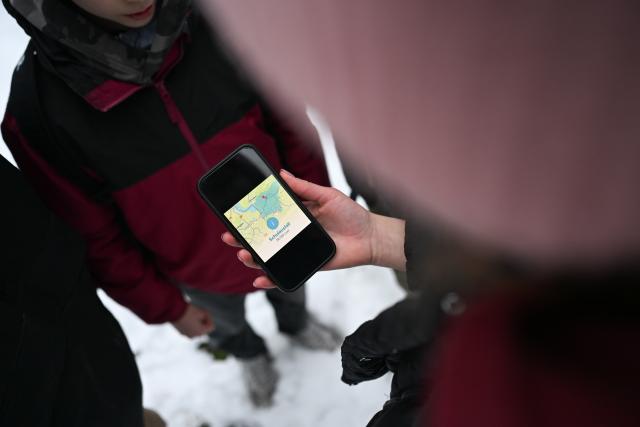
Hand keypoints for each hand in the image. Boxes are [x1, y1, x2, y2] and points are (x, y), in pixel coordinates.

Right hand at [171, 303, 213, 337]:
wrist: (173, 310)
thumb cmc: (188, 311)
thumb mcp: (201, 312)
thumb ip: (206, 317)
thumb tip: (204, 319)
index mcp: (200, 332)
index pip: (211, 327)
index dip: (209, 318)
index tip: (204, 311)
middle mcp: (194, 336)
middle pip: (204, 328)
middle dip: (203, 320)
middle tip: (200, 311)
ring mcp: (186, 335)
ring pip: (196, 328)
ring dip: (197, 322)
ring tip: (194, 313)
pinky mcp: (181, 332)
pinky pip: (189, 328)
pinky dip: (191, 323)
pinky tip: (188, 316)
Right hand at [221, 169, 405, 288]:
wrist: (371, 237)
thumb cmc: (351, 214)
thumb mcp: (327, 195)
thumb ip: (304, 188)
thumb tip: (281, 174)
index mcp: (297, 214)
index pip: (268, 214)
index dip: (251, 216)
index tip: (235, 214)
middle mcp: (294, 232)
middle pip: (263, 236)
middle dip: (244, 237)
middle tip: (230, 236)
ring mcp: (299, 250)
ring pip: (270, 256)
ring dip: (253, 257)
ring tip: (244, 254)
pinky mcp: (307, 266)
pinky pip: (286, 274)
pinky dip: (272, 279)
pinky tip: (260, 280)